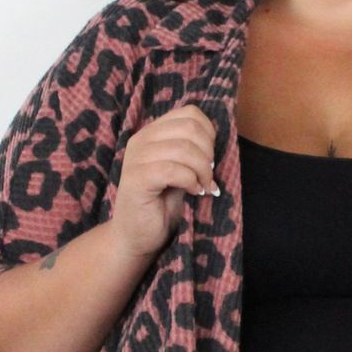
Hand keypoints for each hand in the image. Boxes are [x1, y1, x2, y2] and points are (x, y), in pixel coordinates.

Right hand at [111, 102, 219, 257]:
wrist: (136, 237)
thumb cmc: (160, 205)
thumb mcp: (180, 171)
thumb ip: (191, 152)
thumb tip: (215, 139)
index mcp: (151, 133)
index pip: (189, 113)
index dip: (208, 134)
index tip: (210, 159)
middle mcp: (141, 140)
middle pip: (189, 128)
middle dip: (207, 153)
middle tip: (208, 177)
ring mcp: (136, 158)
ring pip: (183, 148)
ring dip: (202, 170)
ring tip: (201, 187)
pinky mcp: (137, 179)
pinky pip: (172, 170)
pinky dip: (190, 181)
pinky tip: (192, 192)